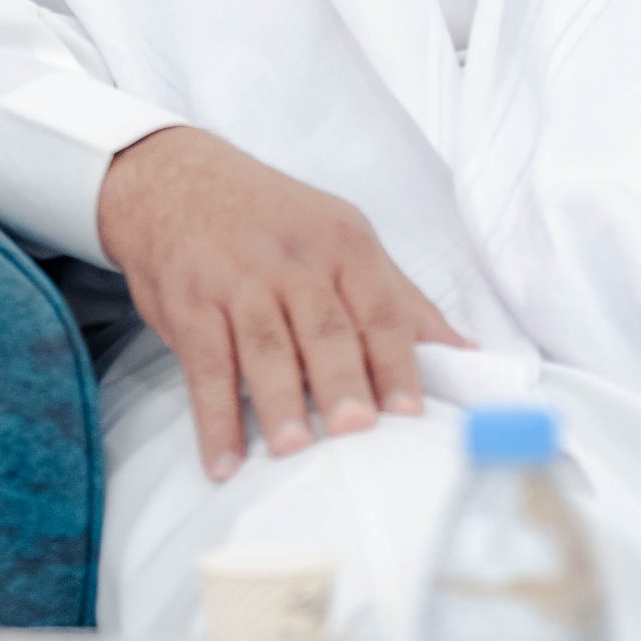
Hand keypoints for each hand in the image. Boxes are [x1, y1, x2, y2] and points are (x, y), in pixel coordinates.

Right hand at [96, 127, 469, 481]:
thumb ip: (398, 298)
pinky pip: (205, 365)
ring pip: (265, 346)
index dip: (396, 361)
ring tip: (292, 450)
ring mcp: (237, 278)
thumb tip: (465, 354)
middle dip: (341, 379)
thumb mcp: (339, 237)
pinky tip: (225, 461)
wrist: (175, 179)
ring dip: (278, 401)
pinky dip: (214, 419)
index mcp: (343, 242)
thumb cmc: (272, 221)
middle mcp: (293, 258)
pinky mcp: (188, 302)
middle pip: (324, 327)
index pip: (379, 308)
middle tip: (354, 429)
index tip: (411, 413)